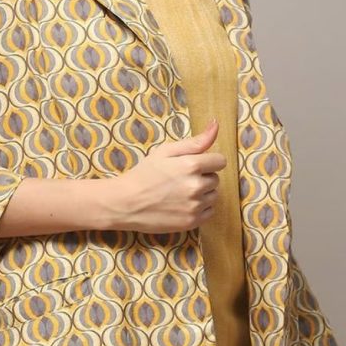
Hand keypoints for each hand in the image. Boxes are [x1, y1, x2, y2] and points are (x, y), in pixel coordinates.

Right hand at [112, 118, 226, 232]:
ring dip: (203, 193)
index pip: (220, 161)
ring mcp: (195, 206)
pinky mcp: (192, 222)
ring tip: (181, 192)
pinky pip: (209, 212)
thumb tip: (216, 124)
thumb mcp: (166, 151)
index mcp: (191, 165)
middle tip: (181, 179)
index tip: (194, 165)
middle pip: (215, 179)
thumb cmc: (144, 174)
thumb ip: (195, 141)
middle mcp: (196, 186)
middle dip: (203, 177)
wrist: (125, 203)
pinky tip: (183, 205)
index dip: (208, 162)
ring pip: (213, 196)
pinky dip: (200, 208)